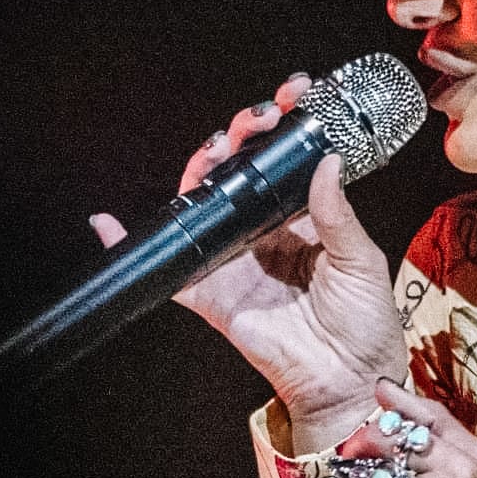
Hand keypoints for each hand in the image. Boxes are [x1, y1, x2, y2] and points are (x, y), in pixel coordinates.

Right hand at [91, 74, 407, 448]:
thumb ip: (336, 213)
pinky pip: (169, 267)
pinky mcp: (211, 294)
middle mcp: (267, 234)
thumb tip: (325, 162)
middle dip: (242, 137)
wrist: (349, 381)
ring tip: (216, 148)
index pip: (286, 164)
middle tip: (255, 120)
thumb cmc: (367, 324)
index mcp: (306, 221)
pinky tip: (110, 223)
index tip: (293, 96)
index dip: (285, 128)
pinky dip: (133, 244)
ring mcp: (236, 261)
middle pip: (241, 175)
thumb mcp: (360, 260)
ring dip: (203, 170)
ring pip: (205, 204)